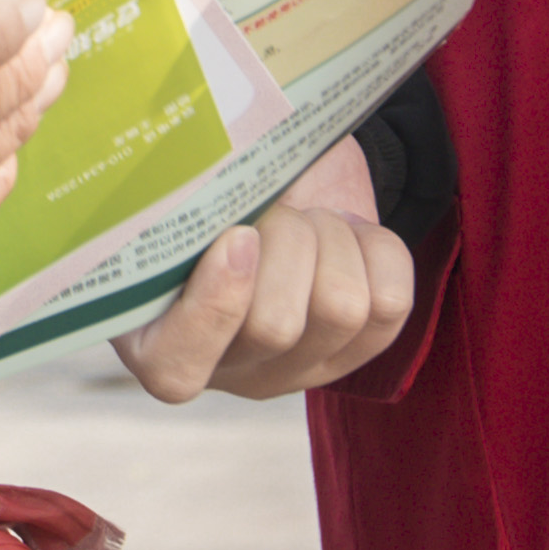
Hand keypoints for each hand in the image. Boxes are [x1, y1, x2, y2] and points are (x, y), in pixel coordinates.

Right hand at [120, 135, 419, 402]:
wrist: (284, 180)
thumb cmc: (214, 186)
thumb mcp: (181, 197)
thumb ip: (177, 207)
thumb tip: (199, 186)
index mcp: (157, 339)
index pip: (177, 369)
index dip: (214, 305)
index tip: (239, 235)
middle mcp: (229, 368)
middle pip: (276, 327)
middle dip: (286, 240)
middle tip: (274, 208)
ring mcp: (300, 367)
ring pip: (342, 311)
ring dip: (330, 238)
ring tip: (310, 218)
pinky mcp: (361, 348)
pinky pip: (391, 304)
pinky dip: (377, 249)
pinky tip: (348, 234)